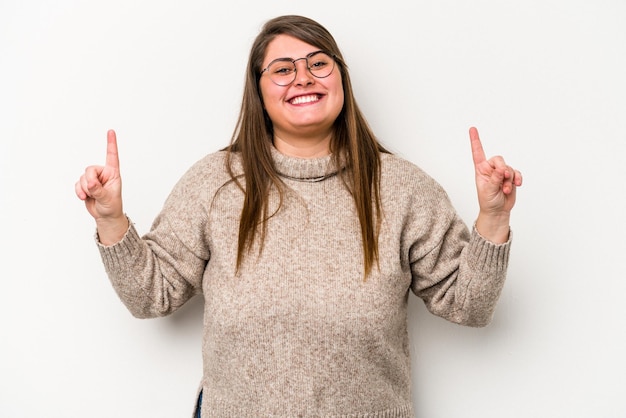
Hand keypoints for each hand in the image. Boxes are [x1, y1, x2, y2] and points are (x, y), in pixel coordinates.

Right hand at [75, 130, 127, 243]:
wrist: (105, 216)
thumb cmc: (112, 206)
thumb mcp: (108, 199)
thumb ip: (98, 190)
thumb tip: (90, 182)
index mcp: (113, 174)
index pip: (112, 156)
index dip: (111, 144)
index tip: (111, 131)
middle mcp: (103, 174)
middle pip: (89, 169)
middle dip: (89, 182)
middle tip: (94, 191)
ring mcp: (94, 179)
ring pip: (83, 177)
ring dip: (84, 188)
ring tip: (92, 196)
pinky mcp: (86, 185)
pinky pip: (77, 183)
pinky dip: (79, 191)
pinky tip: (85, 197)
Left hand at [470, 127, 521, 241]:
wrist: (497, 211)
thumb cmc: (488, 201)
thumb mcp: (488, 191)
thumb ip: (495, 179)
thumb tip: (502, 169)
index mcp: (480, 170)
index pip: (477, 153)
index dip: (475, 141)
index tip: (472, 129)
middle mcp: (491, 169)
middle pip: (499, 159)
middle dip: (503, 169)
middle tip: (503, 179)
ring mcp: (501, 173)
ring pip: (509, 168)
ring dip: (509, 179)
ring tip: (505, 190)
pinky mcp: (511, 178)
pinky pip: (517, 173)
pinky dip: (518, 179)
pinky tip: (517, 185)